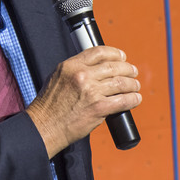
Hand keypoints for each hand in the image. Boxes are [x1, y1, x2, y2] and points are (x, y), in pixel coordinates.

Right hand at [26, 46, 141, 157]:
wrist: (44, 128)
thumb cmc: (49, 107)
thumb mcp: (57, 79)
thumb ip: (74, 71)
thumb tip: (94, 69)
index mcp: (70, 66)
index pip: (99, 52)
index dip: (115, 53)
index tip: (122, 57)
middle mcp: (81, 75)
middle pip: (114, 66)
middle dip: (128, 69)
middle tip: (133, 72)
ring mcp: (91, 91)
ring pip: (121, 82)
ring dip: (132, 84)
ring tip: (135, 86)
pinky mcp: (98, 108)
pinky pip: (123, 100)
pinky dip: (133, 99)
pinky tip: (135, 99)